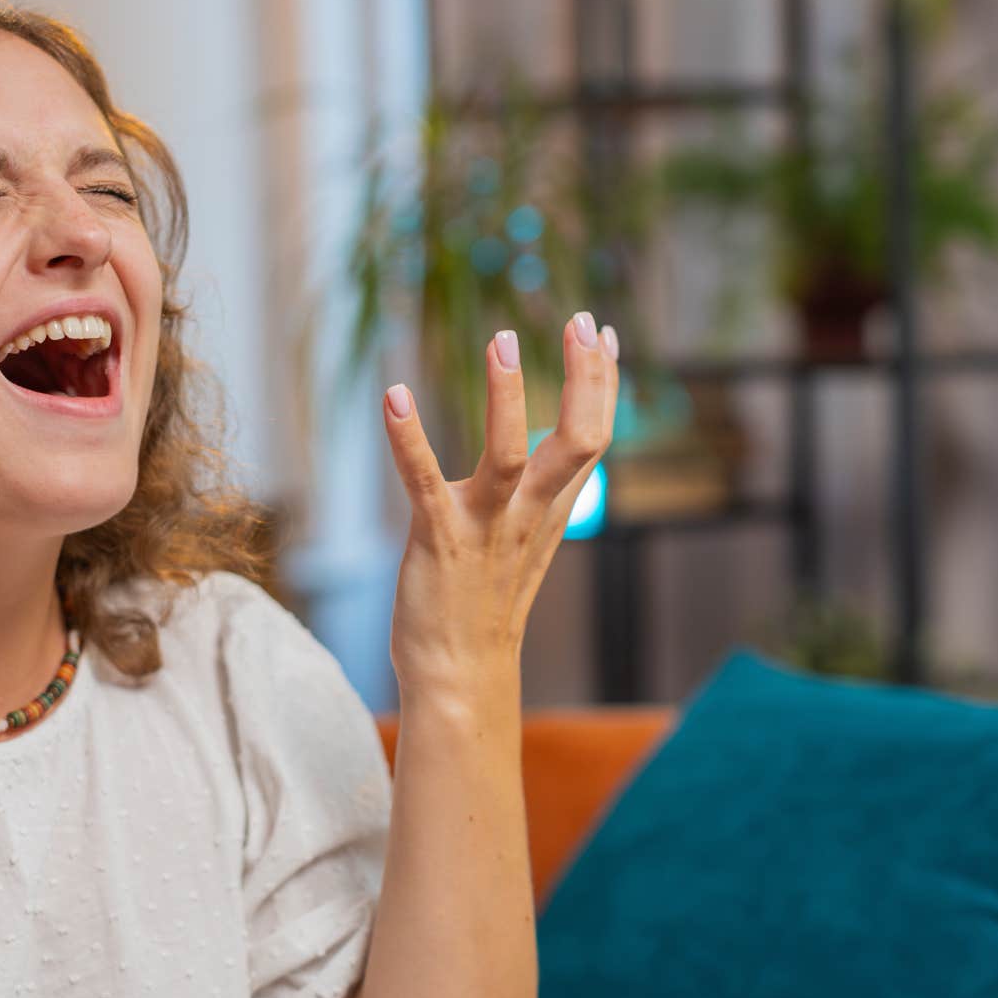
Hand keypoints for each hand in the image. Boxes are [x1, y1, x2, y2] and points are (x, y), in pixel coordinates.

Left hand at [381, 311, 618, 700]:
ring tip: (502, 340)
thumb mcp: (530, 541)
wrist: (458, 676)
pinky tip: (393, 396)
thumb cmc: (486, 604)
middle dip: (585, 378)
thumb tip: (564, 449)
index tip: (604, 331)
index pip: (594, 437)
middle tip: (583, 321)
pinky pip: (424, 480)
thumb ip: (549, 494)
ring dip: (507, 396)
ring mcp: (485, 527)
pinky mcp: (438, 538)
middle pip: (579, 441)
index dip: (603, 384)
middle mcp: (528, 515)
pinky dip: (408, 437)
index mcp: (550, 511)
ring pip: (511, 456)